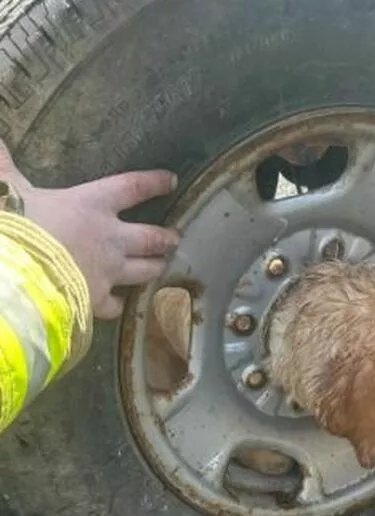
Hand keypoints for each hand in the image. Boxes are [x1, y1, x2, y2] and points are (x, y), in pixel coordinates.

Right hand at [0, 140, 179, 318]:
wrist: (13, 272)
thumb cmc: (15, 224)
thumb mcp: (8, 189)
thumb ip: (5, 167)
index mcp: (92, 204)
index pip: (132, 188)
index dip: (154, 183)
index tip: (172, 181)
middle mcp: (110, 238)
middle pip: (150, 237)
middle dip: (166, 237)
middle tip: (175, 237)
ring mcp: (108, 271)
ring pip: (144, 270)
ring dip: (155, 267)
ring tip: (163, 265)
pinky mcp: (97, 300)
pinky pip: (116, 304)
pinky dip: (120, 304)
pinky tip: (122, 305)